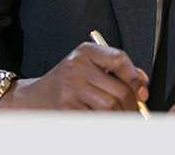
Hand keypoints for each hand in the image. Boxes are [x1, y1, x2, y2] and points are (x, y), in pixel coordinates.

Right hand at [0, 42, 148, 109]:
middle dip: (131, 106)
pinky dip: (104, 123)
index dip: (135, 78)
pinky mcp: (64, 107)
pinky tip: (103, 121)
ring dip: (120, 117)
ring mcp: (69, 86)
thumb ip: (115, 71)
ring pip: (109, 107)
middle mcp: (76, 65)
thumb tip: (142, 82)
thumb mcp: (88, 67)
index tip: (143, 94)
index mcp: (85, 51)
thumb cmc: (66, 83)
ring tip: (121, 119)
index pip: (119, 59)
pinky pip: (94, 118)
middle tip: (135, 114)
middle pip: (118, 90)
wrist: (31, 98)